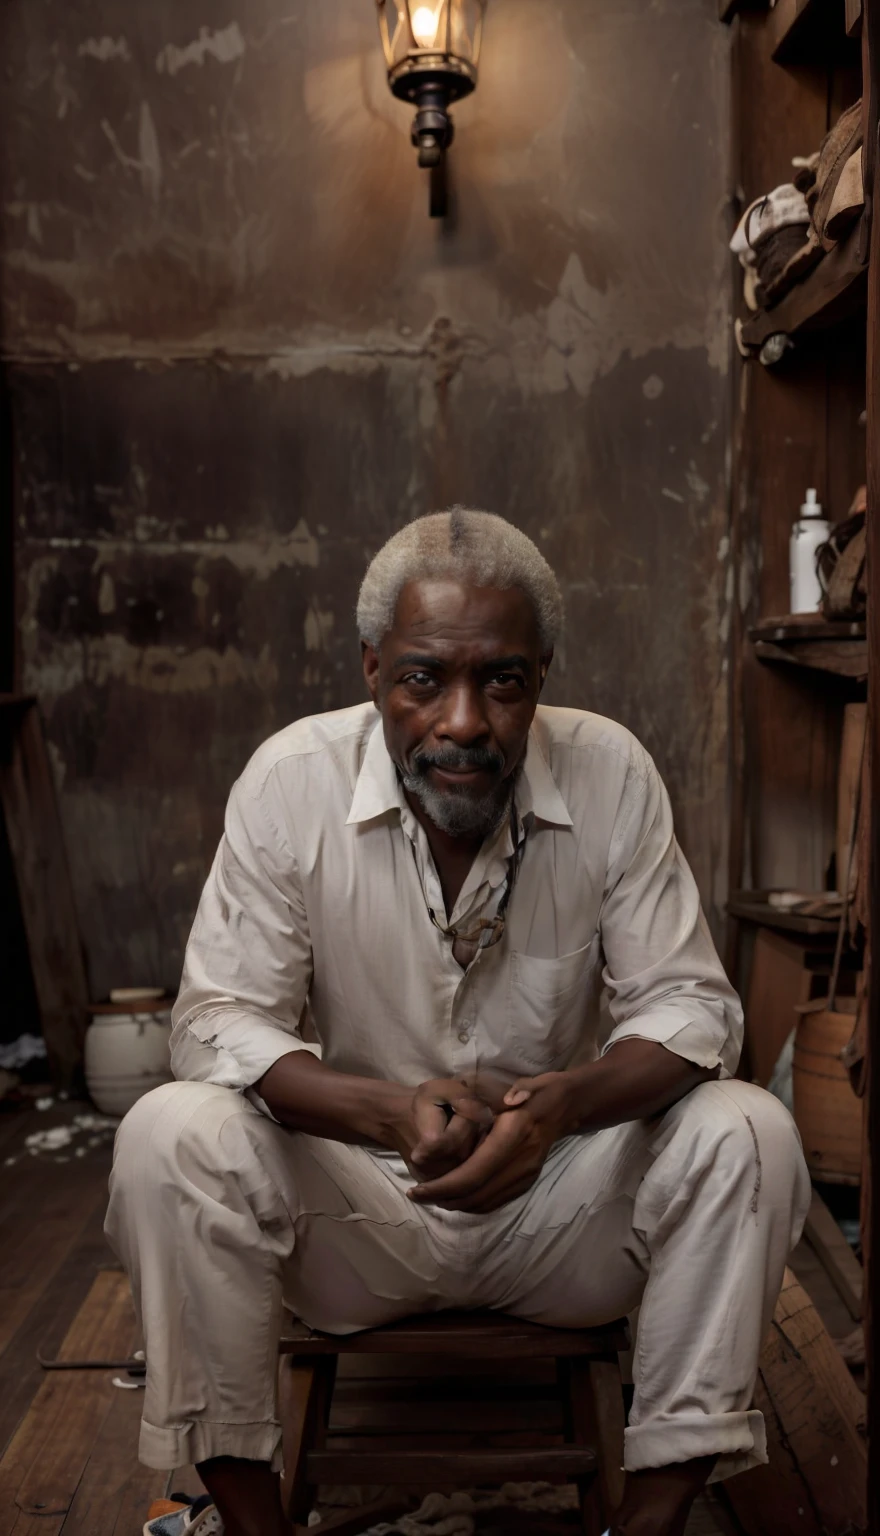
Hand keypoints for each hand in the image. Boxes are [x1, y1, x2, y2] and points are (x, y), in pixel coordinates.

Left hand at [407, 1071, 574, 1212]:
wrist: (565, 1108)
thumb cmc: (537, 1092)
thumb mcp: (525, 1083)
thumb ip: (517, 1089)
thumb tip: (512, 1097)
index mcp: (515, 1136)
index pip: (474, 1172)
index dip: (444, 1186)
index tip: (418, 1190)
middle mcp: (521, 1162)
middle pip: (476, 1194)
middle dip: (443, 1199)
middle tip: (417, 1195)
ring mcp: (526, 1175)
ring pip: (485, 1202)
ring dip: (455, 1204)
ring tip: (430, 1196)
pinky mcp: (527, 1182)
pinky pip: (495, 1201)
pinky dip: (471, 1203)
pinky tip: (454, 1195)